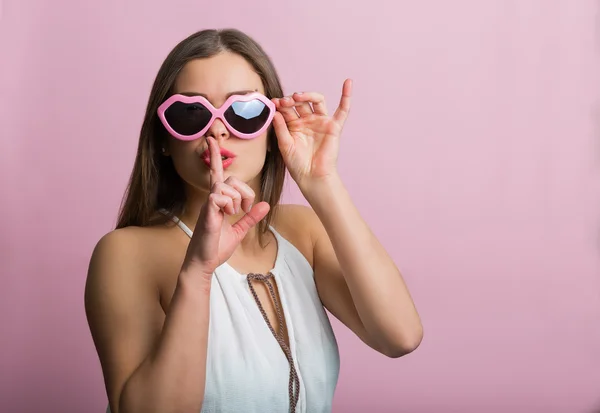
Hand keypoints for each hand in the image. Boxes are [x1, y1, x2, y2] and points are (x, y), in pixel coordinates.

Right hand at [182, 136, 269, 276]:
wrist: (204, 262)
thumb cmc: (217, 246)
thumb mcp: (240, 230)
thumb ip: (251, 217)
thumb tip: (265, 204)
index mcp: (219, 201)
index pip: (217, 174)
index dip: (214, 157)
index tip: (211, 140)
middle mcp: (212, 199)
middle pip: (231, 179)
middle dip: (245, 192)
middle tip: (245, 209)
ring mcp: (209, 205)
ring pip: (226, 186)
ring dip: (237, 200)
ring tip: (235, 215)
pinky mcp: (207, 212)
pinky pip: (219, 196)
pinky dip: (229, 204)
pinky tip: (228, 216)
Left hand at [271, 79, 351, 189]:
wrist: (312, 176)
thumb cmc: (297, 164)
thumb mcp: (284, 144)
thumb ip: (280, 127)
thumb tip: (275, 111)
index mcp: (294, 125)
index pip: (288, 109)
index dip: (281, 104)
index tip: (274, 103)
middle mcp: (308, 121)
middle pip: (301, 102)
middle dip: (291, 100)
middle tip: (285, 102)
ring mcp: (321, 122)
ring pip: (316, 101)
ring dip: (307, 95)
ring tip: (298, 97)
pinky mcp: (334, 126)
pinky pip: (342, 110)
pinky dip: (346, 96)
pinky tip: (348, 83)